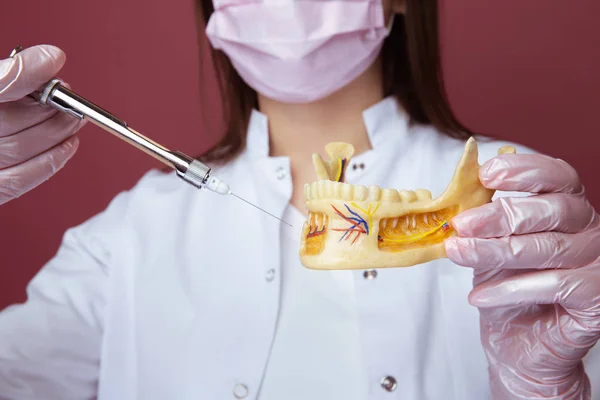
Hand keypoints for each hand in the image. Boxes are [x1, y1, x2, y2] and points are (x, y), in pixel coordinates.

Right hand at [0, 45, 85, 204]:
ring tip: (72, 116)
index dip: (24, 73)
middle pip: (6, 120)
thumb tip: (41, 61)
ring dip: (54, 130)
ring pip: (17, 149)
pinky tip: (67, 145)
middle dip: (45, 104)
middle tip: (65, 92)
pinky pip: (16, 181)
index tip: (51, 58)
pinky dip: (49, 162)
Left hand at [445, 153, 599, 398]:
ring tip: (457, 253)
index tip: (486, 174)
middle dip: (500, 214)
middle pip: (553, 210)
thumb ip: (482, 217)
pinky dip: (509, 289)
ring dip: (494, 251)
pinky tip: (478, 296)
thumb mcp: (487, 244)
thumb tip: (461, 188)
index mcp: (566, 208)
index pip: (558, 176)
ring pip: (548, 248)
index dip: (525, 170)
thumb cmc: (505, 286)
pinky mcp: (596, 298)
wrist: (516, 343)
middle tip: (461, 224)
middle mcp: (589, 230)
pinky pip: (554, 285)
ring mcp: (597, 264)